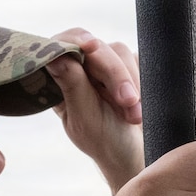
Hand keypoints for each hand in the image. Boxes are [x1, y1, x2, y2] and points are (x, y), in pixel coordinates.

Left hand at [47, 28, 144, 192]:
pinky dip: (141, 81)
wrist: (136, 154)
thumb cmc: (105, 141)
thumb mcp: (86, 118)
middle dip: (115, 76)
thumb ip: (72, 85)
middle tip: (128, 102)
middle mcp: (80, 68)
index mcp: (60, 80)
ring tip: (135, 116)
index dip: (75, 40)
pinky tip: (140, 105)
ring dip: (131, 82)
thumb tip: (54, 56)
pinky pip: (137, 59)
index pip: (63, 45)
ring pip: (119, 51)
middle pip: (96, 48)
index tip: (91, 47)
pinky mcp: (127, 65)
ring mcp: (104, 65)